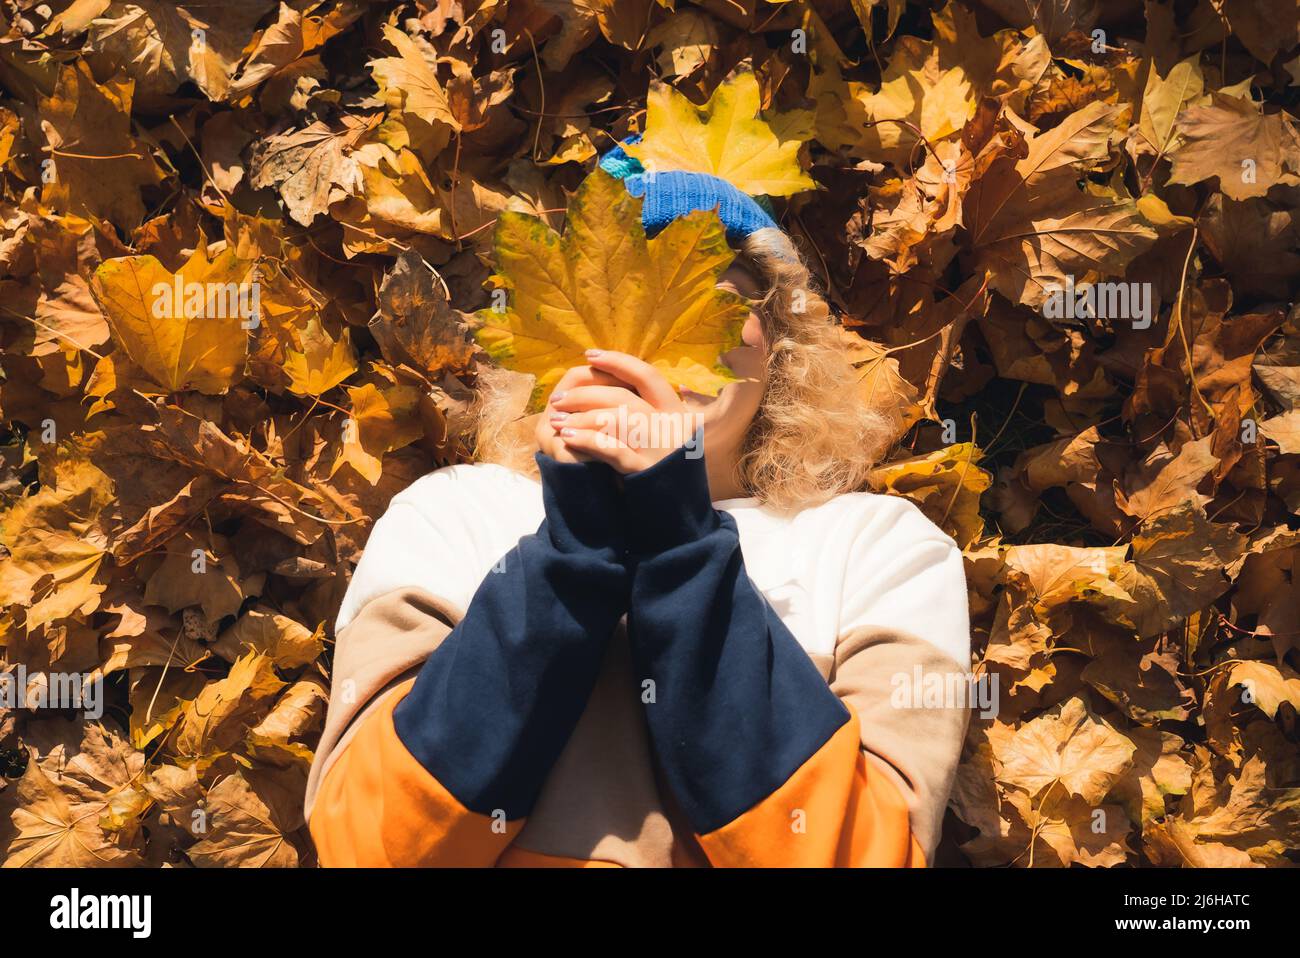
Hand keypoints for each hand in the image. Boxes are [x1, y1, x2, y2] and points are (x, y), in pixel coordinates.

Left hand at [547, 350, 702, 473]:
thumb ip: (647, 408)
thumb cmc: (666, 464)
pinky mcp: (644, 470)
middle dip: (585, 394)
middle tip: (558, 399)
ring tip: (558, 421)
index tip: (590, 355)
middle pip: (622, 396)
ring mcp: (658, 447)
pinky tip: (568, 438)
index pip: (647, 374)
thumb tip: (610, 381)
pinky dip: (587, 440)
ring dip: (580, 418)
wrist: (676, 505)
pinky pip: (612, 449)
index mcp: (674, 410)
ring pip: (615, 420)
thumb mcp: (667, 431)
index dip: (618, 361)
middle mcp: (669, 425)